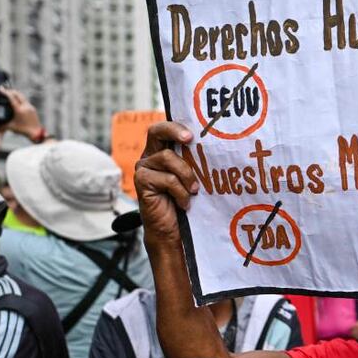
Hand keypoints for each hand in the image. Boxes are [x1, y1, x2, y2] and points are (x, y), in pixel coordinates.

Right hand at [0, 88, 44, 139]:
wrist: (36, 132)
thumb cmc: (24, 130)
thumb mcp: (11, 127)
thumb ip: (2, 124)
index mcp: (19, 110)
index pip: (11, 97)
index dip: (5, 92)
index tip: (0, 88)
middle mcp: (26, 106)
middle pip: (17, 93)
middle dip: (10, 91)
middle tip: (4, 90)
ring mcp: (30, 106)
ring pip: (22, 96)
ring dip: (16, 94)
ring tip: (9, 94)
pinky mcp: (32, 108)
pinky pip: (25, 100)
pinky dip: (20, 98)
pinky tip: (16, 101)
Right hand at [134, 121, 198, 245]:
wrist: (172, 231)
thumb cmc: (185, 202)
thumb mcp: (192, 177)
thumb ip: (194, 161)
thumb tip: (215, 146)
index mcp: (161, 151)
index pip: (164, 129)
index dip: (176, 126)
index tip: (193, 134)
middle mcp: (150, 156)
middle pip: (156, 131)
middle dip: (174, 131)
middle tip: (190, 139)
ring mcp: (144, 168)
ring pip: (167, 157)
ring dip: (186, 175)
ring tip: (194, 191)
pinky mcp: (142, 182)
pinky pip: (167, 179)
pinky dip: (180, 192)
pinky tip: (184, 203)